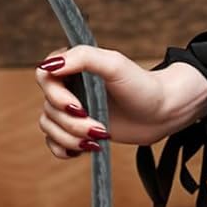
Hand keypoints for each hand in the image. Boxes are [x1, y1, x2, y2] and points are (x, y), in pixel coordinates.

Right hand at [34, 43, 206, 157]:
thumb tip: (49, 65)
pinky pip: (54, 143)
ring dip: (71, 137)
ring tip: (99, 138)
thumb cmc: (142, 86)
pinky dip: (63, 149)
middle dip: (72, 123)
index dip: (55, 95)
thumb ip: (83, 57)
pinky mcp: (78, 129)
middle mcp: (71, 85)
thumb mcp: (115, 65)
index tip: (78, 106)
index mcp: (76, 64)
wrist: (163, 112)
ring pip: (50, 127)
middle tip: (100, 127)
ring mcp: (74, 108)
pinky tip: (83, 149)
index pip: (44, 75)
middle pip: (48, 107)